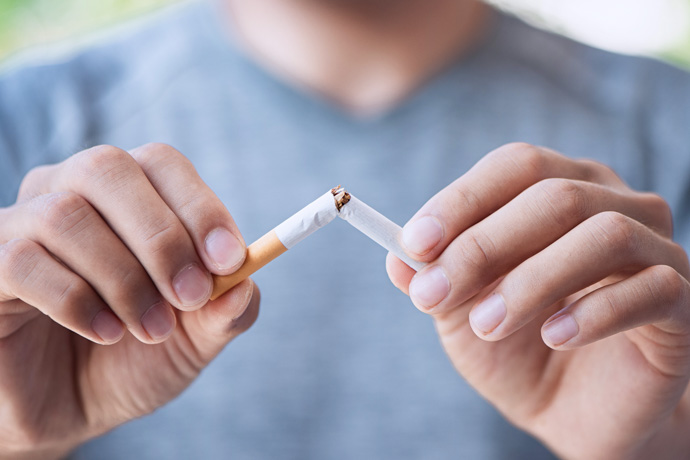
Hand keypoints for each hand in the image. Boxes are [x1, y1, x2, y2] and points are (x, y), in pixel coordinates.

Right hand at [0, 144, 258, 459]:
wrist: (68, 410)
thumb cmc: (133, 360)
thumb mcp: (194, 339)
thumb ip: (225, 309)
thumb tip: (246, 280)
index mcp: (125, 196)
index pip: (160, 162)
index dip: (199, 206)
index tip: (229, 260)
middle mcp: (68, 193)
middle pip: (109, 169)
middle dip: (162, 237)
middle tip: (190, 296)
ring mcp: (20, 225)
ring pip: (66, 214)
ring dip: (123, 278)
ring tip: (150, 327)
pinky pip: (24, 260)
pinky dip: (77, 299)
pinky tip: (106, 332)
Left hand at [388, 143, 689, 458]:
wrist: (575, 410)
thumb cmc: (517, 347)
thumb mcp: (461, 313)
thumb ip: (435, 278)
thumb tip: (395, 256)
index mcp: (562, 188)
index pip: (515, 167)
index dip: (462, 201)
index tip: (414, 244)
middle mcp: (615, 203)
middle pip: (553, 194)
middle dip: (482, 245)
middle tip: (433, 294)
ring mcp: (657, 247)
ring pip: (602, 234)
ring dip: (531, 281)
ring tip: (487, 325)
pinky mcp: (684, 299)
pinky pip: (650, 287)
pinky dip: (592, 313)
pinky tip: (553, 337)